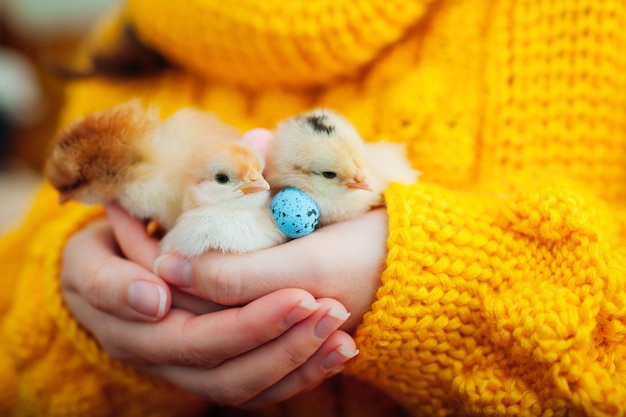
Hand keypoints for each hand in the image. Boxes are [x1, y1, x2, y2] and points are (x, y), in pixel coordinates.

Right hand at [60, 205, 357, 406]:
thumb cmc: (101, 256)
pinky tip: (335, 354)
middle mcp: (163, 363)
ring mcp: (188, 371)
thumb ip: (112, 281)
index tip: (301, 296)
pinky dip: (299, 375)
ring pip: (248, 389)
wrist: (105, 274)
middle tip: (332, 310)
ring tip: (344, 339)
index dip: (252, 324)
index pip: (200, 340)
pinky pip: (258, 389)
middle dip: (287, 346)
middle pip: (230, 375)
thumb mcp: (90, 261)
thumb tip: (154, 300)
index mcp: (133, 335)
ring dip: (299, 365)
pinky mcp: (212, 369)